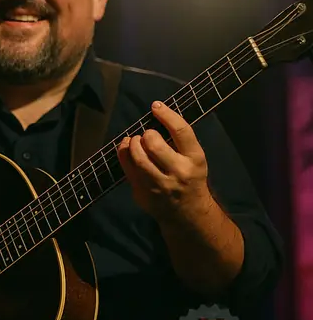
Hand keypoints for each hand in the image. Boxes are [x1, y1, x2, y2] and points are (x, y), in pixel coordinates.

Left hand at [117, 101, 213, 222]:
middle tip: (147, 135)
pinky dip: (124, 153)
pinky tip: (126, 148)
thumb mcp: (194, 159)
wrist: (188, 213)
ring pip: (138, 157)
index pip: (181, 131)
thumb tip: (156, 114)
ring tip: (135, 141)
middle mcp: (178, 172)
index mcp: (194, 160)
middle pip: (154, 144)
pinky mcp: (144, 193)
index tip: (156, 106)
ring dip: (133, 143)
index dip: (167, 115)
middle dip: (146, 134)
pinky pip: (127, 168)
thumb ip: (179, 141)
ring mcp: (159, 185)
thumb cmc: (190, 178)